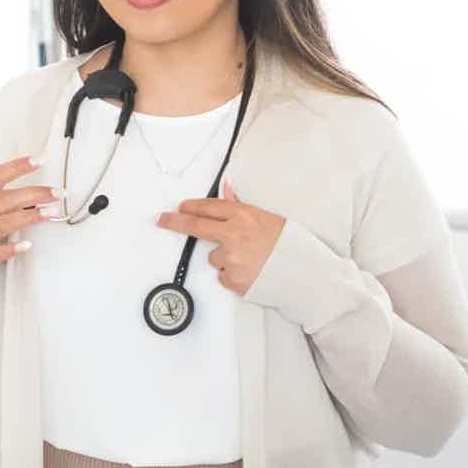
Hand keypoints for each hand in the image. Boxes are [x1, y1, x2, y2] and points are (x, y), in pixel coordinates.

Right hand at [0, 155, 61, 272]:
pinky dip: (12, 249)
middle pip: (7, 200)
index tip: (38, 160)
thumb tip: (36, 190)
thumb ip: (3, 195)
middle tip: (57, 193)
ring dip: (30, 218)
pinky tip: (27, 245)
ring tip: (51, 213)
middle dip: (35, 194)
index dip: (18, 166)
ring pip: (4, 224)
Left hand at [155, 178, 284, 296]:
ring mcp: (232, 258)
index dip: (191, 207)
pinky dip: (233, 274)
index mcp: (244, 217)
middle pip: (195, 227)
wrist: (306, 275)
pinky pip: (223, 275)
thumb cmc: (292, 246)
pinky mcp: (233, 279)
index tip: (180, 207)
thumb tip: (226, 188)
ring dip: (225, 258)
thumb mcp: (268, 218)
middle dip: (174, 222)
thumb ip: (241, 205)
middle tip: (161, 220)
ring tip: (250, 259)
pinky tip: (252, 271)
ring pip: (213, 257)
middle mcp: (234, 236)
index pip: (209, 208)